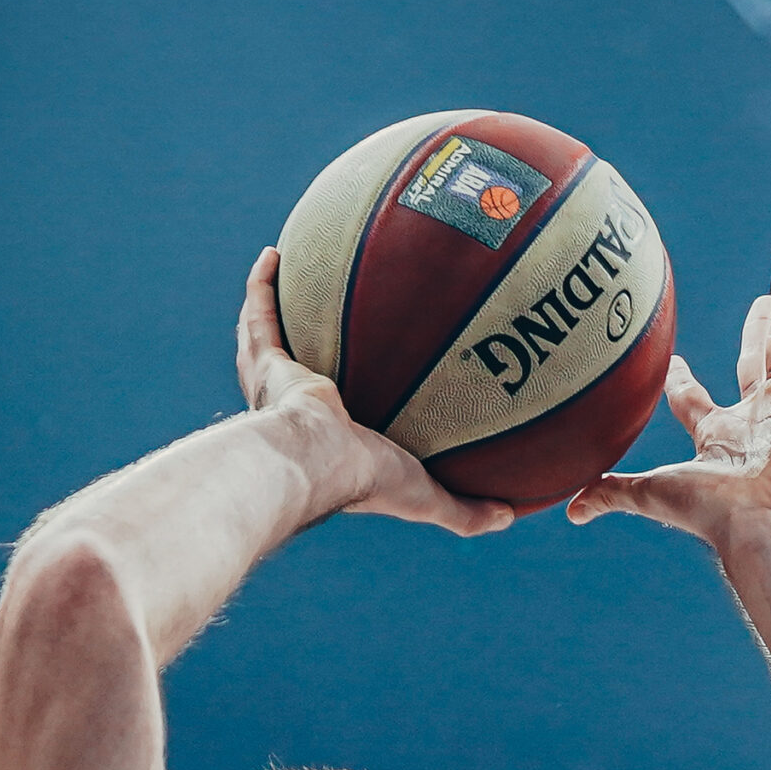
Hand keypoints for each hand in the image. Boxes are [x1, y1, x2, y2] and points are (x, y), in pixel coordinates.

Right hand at [236, 249, 511, 537]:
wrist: (320, 461)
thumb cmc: (369, 481)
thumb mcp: (428, 497)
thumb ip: (465, 510)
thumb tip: (509, 516)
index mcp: (333, 443)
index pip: (343, 420)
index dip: (351, 405)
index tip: (372, 382)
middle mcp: (298, 413)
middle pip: (300, 372)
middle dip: (305, 350)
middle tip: (325, 319)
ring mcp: (277, 386)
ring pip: (270, 343)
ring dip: (274, 312)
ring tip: (287, 273)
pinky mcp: (267, 364)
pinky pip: (261, 315)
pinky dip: (261, 285)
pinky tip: (273, 253)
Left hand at [565, 244, 770, 545]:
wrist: (759, 524)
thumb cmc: (709, 514)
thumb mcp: (650, 494)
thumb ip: (613, 493)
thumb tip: (571, 511)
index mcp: (716, 438)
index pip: (694, 401)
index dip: (681, 382)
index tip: (673, 362)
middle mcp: (752, 418)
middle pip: (753, 359)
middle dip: (757, 328)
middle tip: (760, 298)